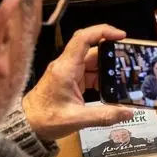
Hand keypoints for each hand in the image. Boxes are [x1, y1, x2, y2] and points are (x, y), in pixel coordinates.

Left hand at [21, 24, 131, 143]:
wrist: (27, 125)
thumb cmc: (44, 119)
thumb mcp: (77, 119)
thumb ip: (104, 116)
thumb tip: (128, 113)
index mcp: (66, 68)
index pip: (84, 38)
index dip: (103, 31)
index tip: (121, 35)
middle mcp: (66, 66)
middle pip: (92, 50)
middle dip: (111, 54)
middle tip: (129, 61)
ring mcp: (68, 72)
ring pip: (92, 62)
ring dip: (107, 68)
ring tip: (123, 77)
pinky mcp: (69, 80)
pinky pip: (89, 72)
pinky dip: (101, 78)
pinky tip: (110, 87)